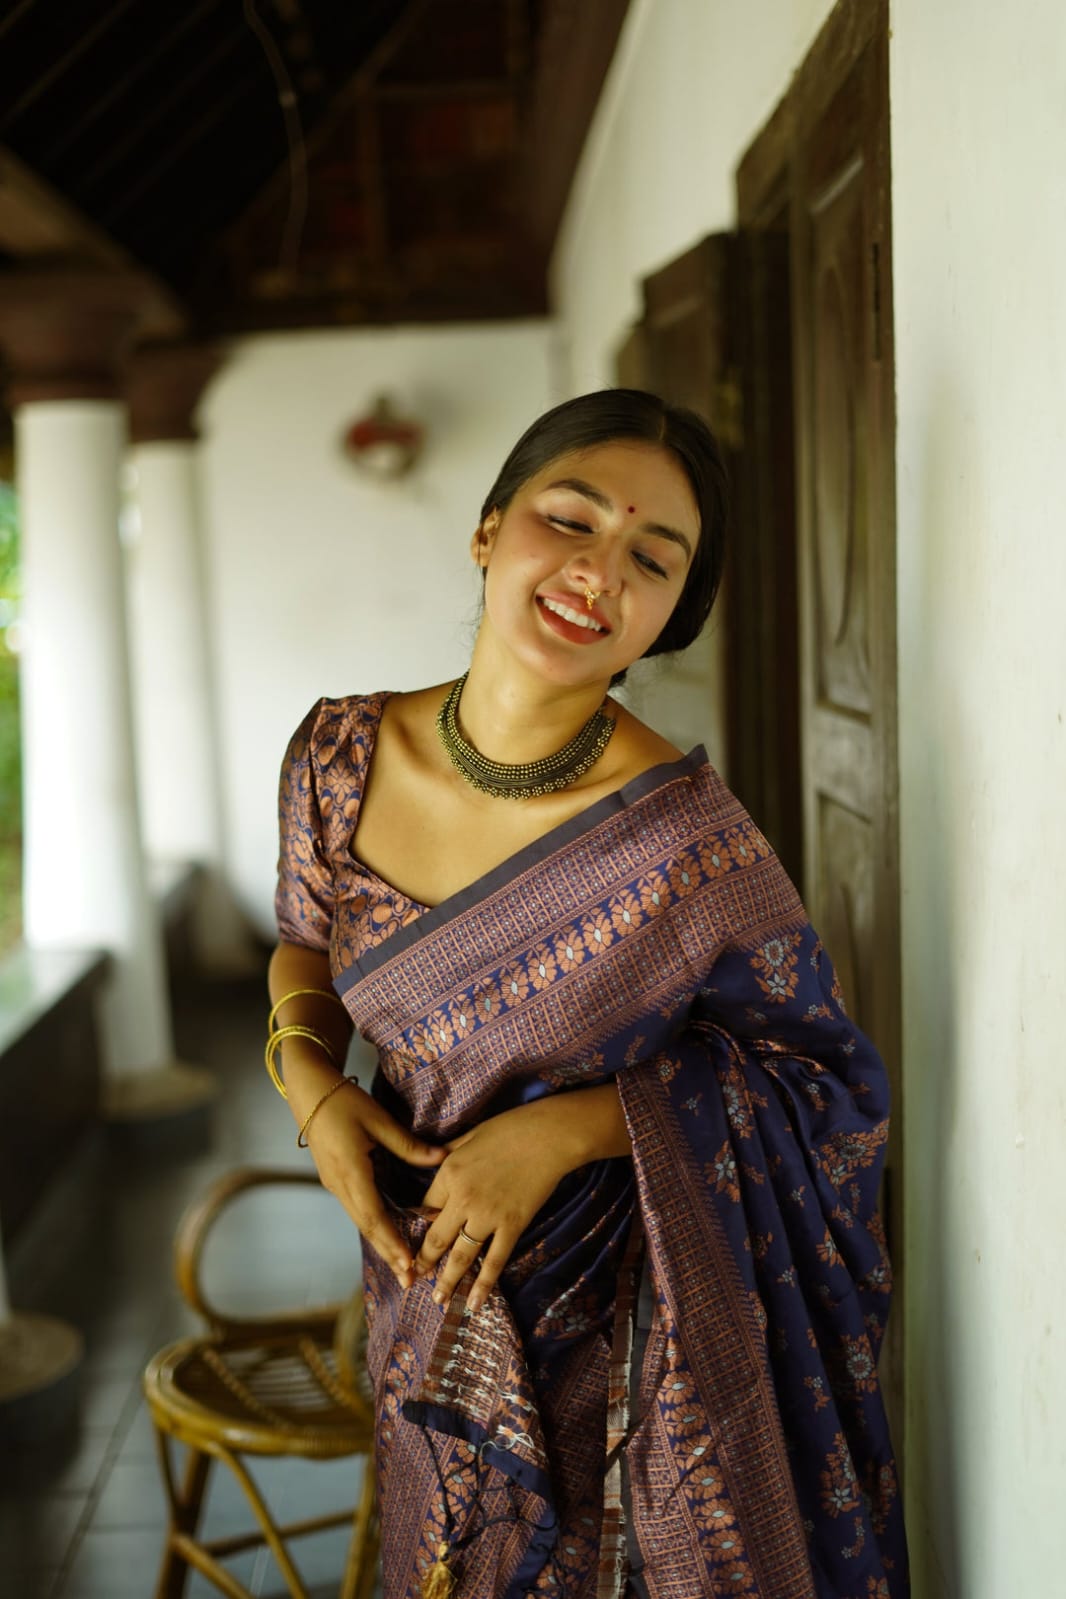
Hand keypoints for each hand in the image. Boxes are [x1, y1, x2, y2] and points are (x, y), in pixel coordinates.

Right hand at [303, 1076, 443, 1289]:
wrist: (309, 1091)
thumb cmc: (344, 1101)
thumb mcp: (378, 1120)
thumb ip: (409, 1145)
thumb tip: (442, 1160)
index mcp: (350, 1171)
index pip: (373, 1216)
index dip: (391, 1242)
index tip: (408, 1263)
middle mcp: (340, 1184)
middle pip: (366, 1227)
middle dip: (388, 1254)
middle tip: (409, 1280)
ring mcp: (335, 1184)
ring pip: (361, 1221)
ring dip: (381, 1244)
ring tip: (402, 1267)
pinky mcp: (336, 1179)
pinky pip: (357, 1209)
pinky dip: (374, 1227)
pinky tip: (387, 1236)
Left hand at [413, 1099, 583, 1314]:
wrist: (548, 1136)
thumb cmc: (508, 1129)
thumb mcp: (469, 1135)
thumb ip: (448, 1152)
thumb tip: (434, 1160)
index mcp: (449, 1174)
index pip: (425, 1207)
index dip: (418, 1225)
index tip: (412, 1239)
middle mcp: (463, 1199)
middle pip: (436, 1238)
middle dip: (424, 1262)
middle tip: (414, 1279)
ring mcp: (488, 1216)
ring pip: (461, 1256)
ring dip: (447, 1281)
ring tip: (438, 1300)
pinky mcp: (512, 1226)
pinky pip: (495, 1260)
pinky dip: (484, 1285)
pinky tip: (475, 1303)